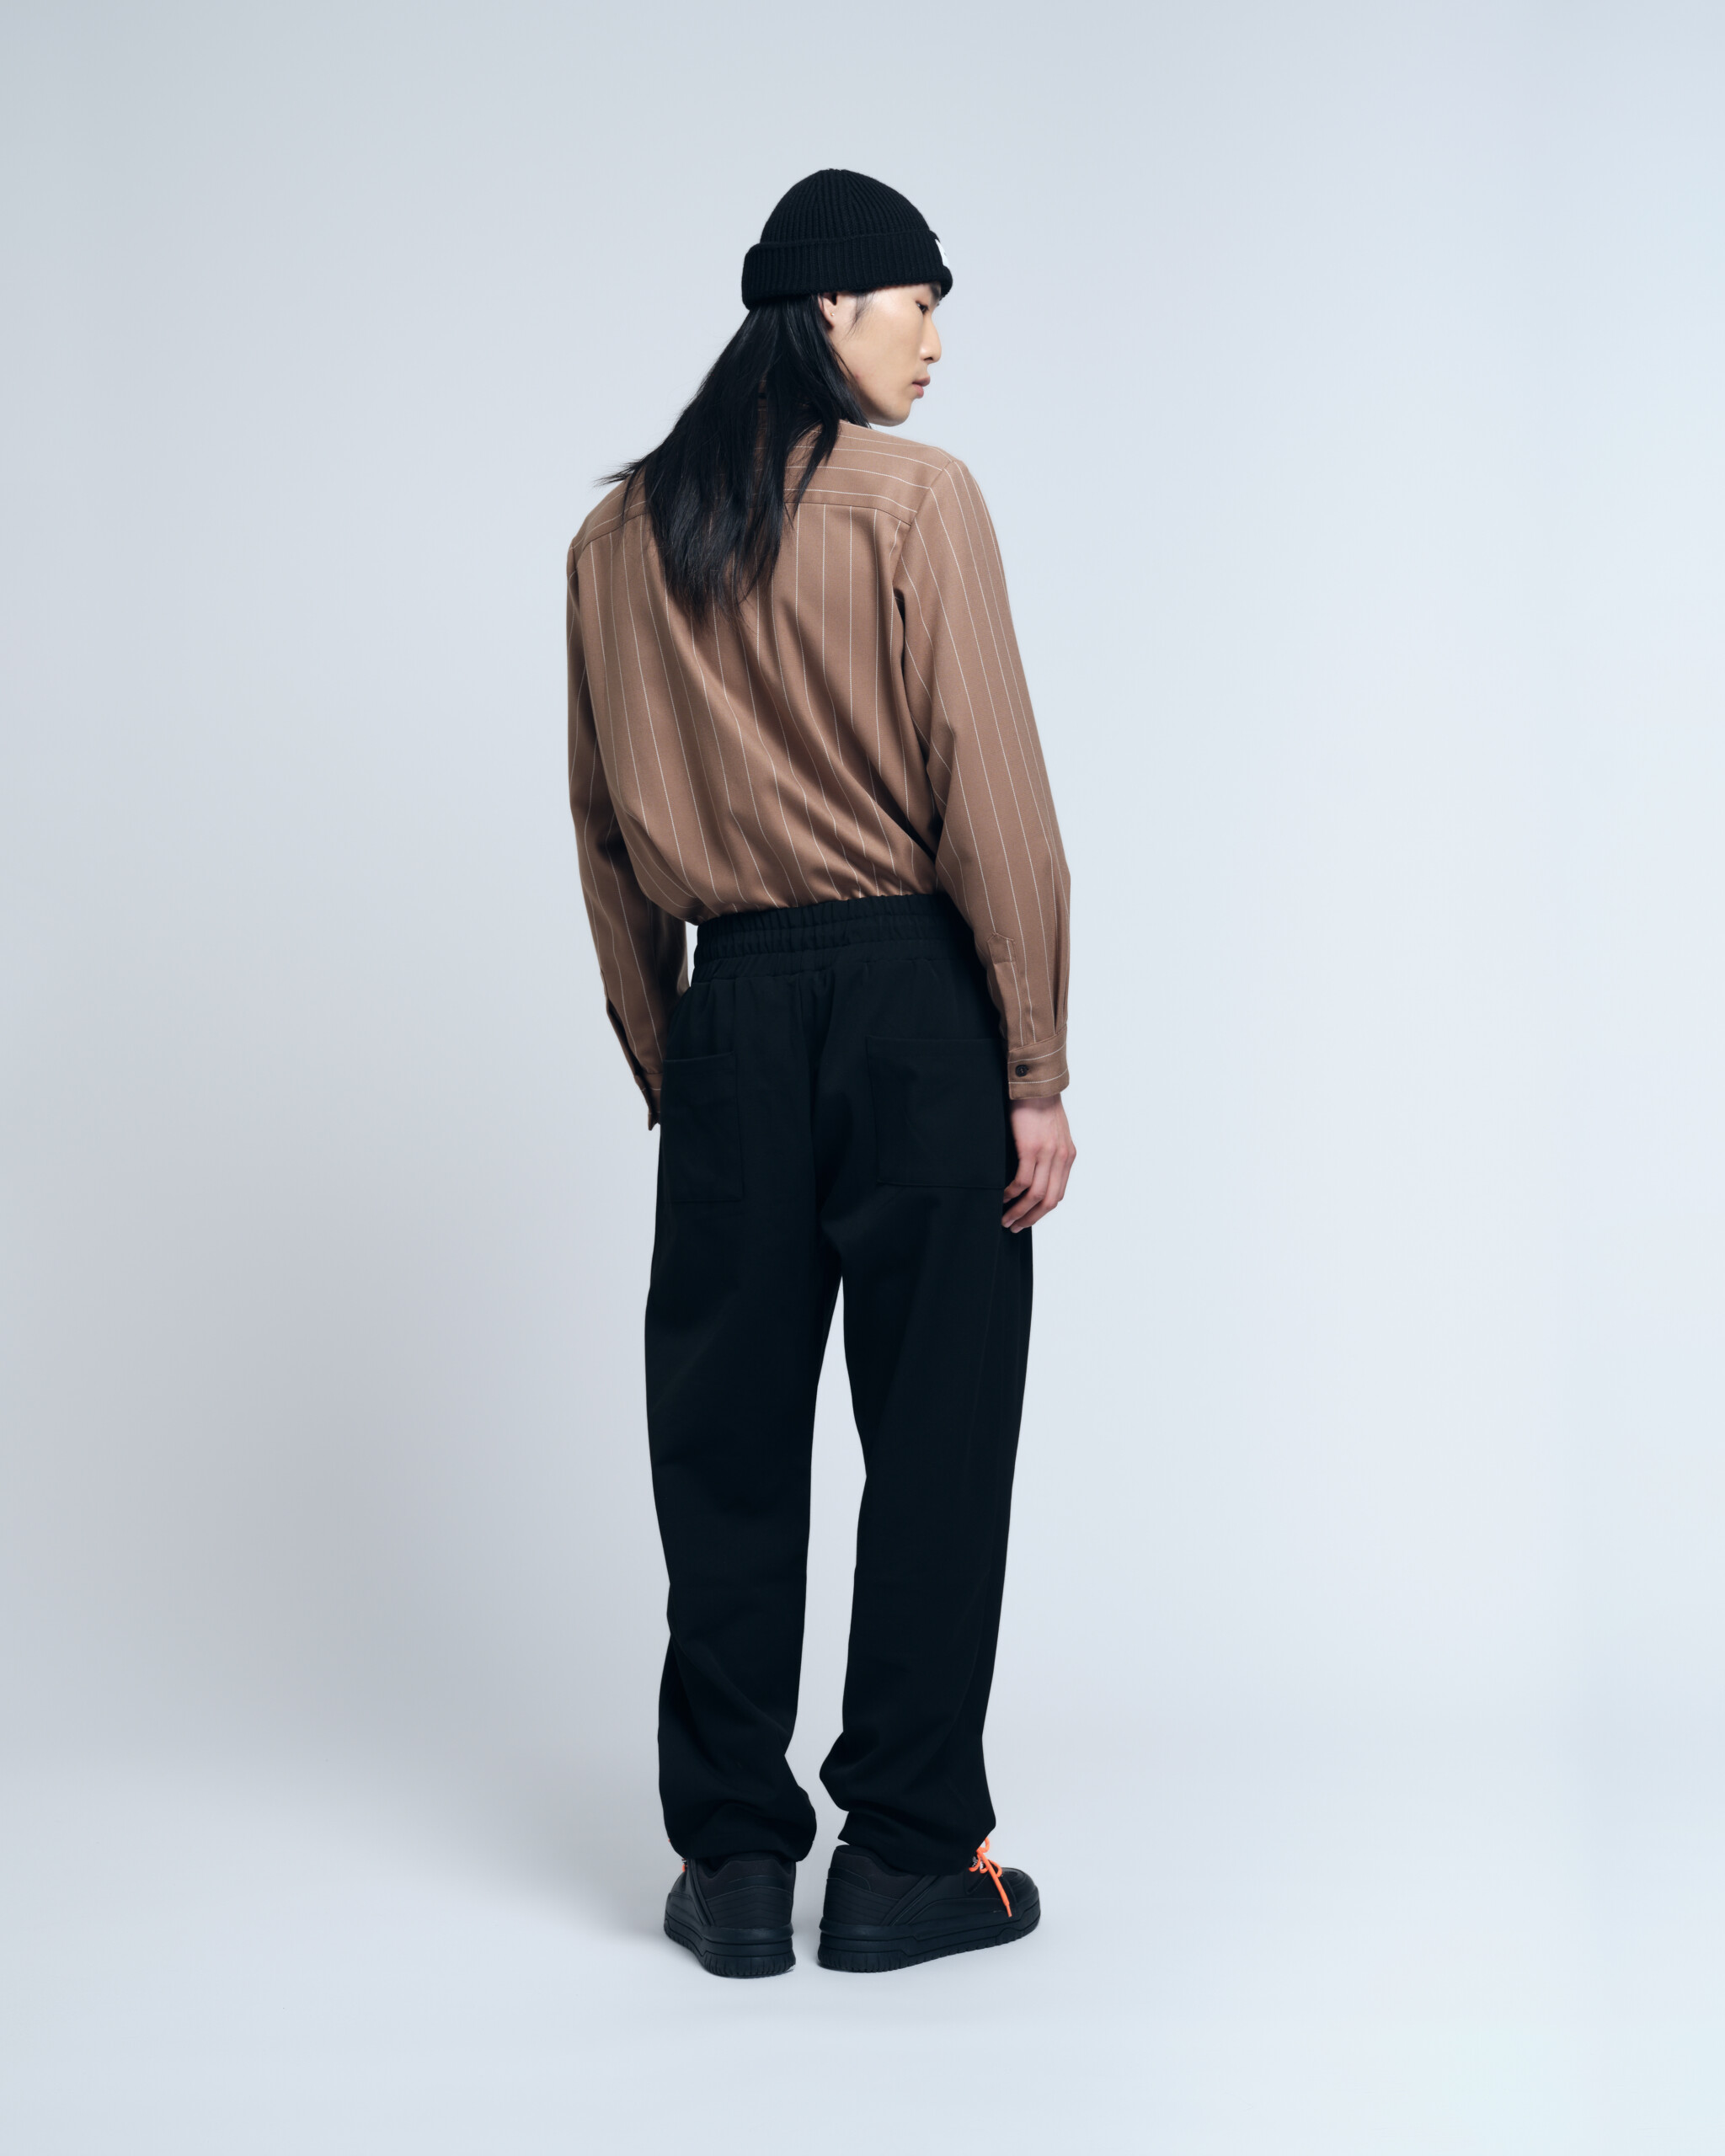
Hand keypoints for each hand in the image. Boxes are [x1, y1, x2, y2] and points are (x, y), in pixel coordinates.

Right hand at [1002, 1095, 1075, 1231]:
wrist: (1035, 1084)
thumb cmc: (1038, 1105)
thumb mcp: (1052, 1132)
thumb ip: (1048, 1153)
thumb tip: (1034, 1173)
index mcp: (1068, 1156)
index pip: (1058, 1194)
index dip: (1041, 1211)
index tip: (1027, 1219)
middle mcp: (1061, 1158)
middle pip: (1049, 1200)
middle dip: (1031, 1218)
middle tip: (1014, 1226)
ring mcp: (1048, 1154)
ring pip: (1036, 1195)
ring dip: (1019, 1211)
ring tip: (1005, 1218)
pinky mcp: (1031, 1148)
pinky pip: (1022, 1180)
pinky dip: (1011, 1193)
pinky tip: (1001, 1196)